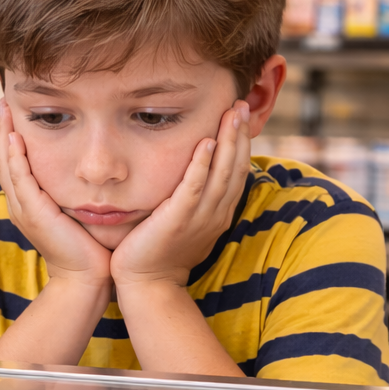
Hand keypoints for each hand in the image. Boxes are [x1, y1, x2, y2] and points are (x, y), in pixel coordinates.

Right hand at [0, 100, 111, 289]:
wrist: (86, 277)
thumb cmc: (88, 248)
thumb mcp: (76, 212)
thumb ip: (72, 191)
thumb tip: (86, 170)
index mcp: (28, 203)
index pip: (12, 163)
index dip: (9, 138)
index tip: (14, 112)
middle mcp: (20, 204)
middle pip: (2, 159)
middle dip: (1, 129)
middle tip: (4, 102)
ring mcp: (23, 209)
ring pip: (5, 164)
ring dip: (3, 135)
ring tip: (4, 109)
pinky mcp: (34, 212)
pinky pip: (19, 177)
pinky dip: (14, 155)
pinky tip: (14, 136)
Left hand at [110, 102, 251, 290]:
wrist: (148, 285)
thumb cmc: (160, 254)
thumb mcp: (185, 224)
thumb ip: (193, 201)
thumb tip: (195, 177)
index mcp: (218, 214)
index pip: (236, 173)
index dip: (240, 144)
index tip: (239, 116)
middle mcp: (214, 215)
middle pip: (234, 168)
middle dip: (238, 135)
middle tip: (239, 105)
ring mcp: (198, 218)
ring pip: (221, 174)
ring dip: (227, 142)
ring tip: (229, 114)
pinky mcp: (177, 220)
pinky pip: (194, 188)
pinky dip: (202, 165)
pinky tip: (206, 142)